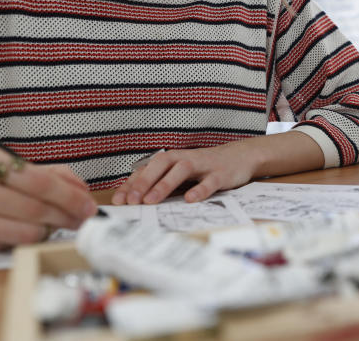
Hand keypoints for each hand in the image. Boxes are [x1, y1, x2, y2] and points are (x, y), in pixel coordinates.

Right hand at [0, 146, 98, 254]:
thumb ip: (42, 172)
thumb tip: (80, 188)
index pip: (38, 181)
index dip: (69, 196)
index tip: (88, 205)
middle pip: (34, 209)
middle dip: (67, 216)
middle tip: (84, 219)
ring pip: (23, 233)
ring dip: (49, 231)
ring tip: (59, 225)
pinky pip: (6, 246)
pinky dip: (25, 241)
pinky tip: (30, 232)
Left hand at [110, 145, 257, 205]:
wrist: (239, 157)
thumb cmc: (203, 169)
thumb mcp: (180, 174)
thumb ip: (161, 183)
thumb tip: (135, 199)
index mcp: (172, 159)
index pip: (147, 169)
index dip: (132, 183)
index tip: (118, 200)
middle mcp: (184, 159)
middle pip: (160, 164)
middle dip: (144, 182)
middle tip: (131, 201)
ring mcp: (203, 165)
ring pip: (181, 170)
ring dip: (164, 185)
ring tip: (151, 201)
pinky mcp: (220, 174)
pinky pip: (209, 181)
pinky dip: (199, 190)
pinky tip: (189, 200)